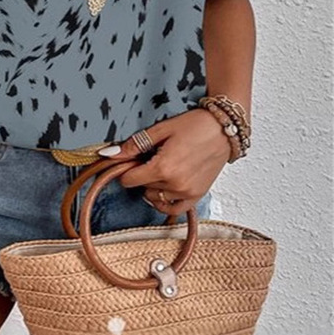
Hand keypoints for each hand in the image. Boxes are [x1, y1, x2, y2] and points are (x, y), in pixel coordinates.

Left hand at [98, 108, 230, 215]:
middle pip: (142, 187)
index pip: (129, 180)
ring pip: (156, 196)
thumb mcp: (161, 129)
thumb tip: (110, 153)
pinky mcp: (197, 195)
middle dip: (141, 173)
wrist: (224, 128)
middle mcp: (175, 184)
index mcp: (163, 167)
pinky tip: (163, 189)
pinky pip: (174, 209)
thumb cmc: (195, 125)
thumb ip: (135, 144)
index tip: (131, 160)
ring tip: (162, 167)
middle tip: (151, 157)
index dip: (126, 169)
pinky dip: (165, 202)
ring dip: (153, 185)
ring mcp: (188, 192)